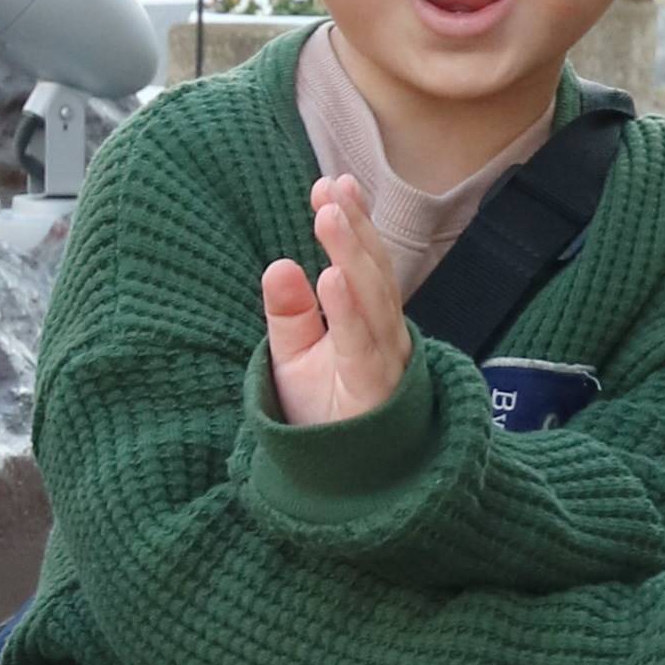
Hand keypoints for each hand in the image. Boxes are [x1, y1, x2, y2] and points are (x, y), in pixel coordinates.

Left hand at [261, 177, 412, 427]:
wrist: (339, 479)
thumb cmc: (322, 412)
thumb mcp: (293, 356)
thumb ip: (289, 313)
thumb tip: (280, 264)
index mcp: (367, 321)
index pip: (362, 263)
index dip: (351, 224)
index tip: (330, 184)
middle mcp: (384, 335)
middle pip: (372, 271)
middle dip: (353, 228)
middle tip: (330, 187)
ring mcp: (384, 361)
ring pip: (373, 298)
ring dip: (350, 253)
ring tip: (329, 216)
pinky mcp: (375, 390)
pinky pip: (362, 343)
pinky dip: (348, 309)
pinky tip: (333, 277)